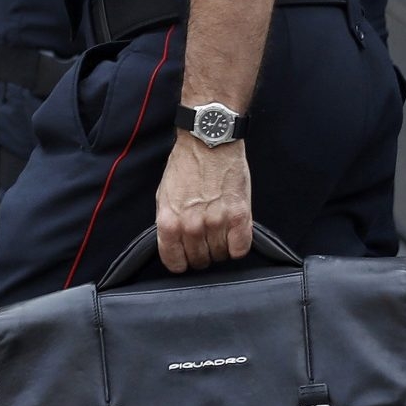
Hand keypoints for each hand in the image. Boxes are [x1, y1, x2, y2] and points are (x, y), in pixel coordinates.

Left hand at [155, 135, 252, 273]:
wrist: (208, 141)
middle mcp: (191, 226)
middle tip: (206, 238)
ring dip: (221, 247)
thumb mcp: (164, 194)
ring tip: (220, 229)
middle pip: (200, 261)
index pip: (174, 263)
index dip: (181, 261)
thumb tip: (174, 244)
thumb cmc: (186, 165)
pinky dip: (238, 245)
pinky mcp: (239, 217)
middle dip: (202, 253)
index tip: (187, 255)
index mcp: (169, 222)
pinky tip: (234, 231)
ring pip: (221, 257)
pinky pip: (240, 250)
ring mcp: (216, 223)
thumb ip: (169, 222)